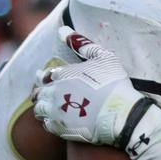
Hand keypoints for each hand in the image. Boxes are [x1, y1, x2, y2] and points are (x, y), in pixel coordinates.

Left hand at [32, 26, 148, 149]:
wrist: (121, 114)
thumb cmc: (115, 84)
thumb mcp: (103, 57)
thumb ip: (81, 43)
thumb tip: (62, 30)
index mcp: (63, 74)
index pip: (45, 75)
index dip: (44, 77)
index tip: (45, 78)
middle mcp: (54, 92)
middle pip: (38, 93)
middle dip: (40, 92)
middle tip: (44, 94)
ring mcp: (55, 111)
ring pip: (39, 109)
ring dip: (42, 107)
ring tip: (49, 108)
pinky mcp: (60, 129)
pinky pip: (46, 125)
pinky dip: (49, 122)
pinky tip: (57, 120)